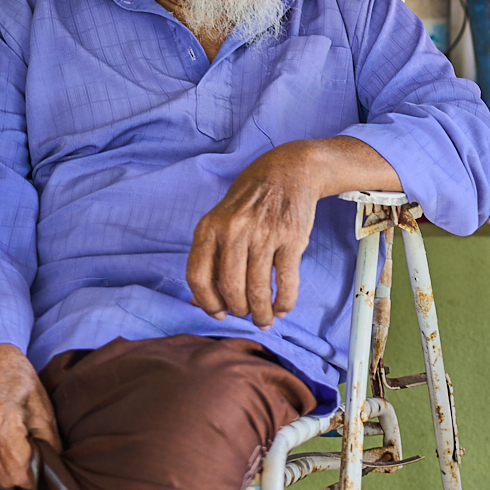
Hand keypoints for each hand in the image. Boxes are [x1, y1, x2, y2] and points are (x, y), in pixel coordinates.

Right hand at [0, 343, 59, 489]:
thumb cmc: (10, 375)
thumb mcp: (38, 401)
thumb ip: (48, 437)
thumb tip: (55, 466)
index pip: (20, 474)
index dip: (34, 473)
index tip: (38, 461)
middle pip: (4, 478)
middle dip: (19, 471)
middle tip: (24, 450)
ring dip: (0, 471)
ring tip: (6, 447)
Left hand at [188, 141, 332, 328]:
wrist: (289, 170)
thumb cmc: (251, 200)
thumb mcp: (220, 220)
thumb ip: (210, 257)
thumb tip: (199, 301)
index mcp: (209, 227)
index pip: (198, 276)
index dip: (207, 303)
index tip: (219, 314)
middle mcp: (234, 230)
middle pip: (230, 288)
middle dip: (239, 310)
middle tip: (246, 314)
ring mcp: (264, 234)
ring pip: (258, 289)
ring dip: (262, 313)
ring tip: (265, 319)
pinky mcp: (291, 238)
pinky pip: (286, 281)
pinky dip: (284, 302)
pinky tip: (282, 308)